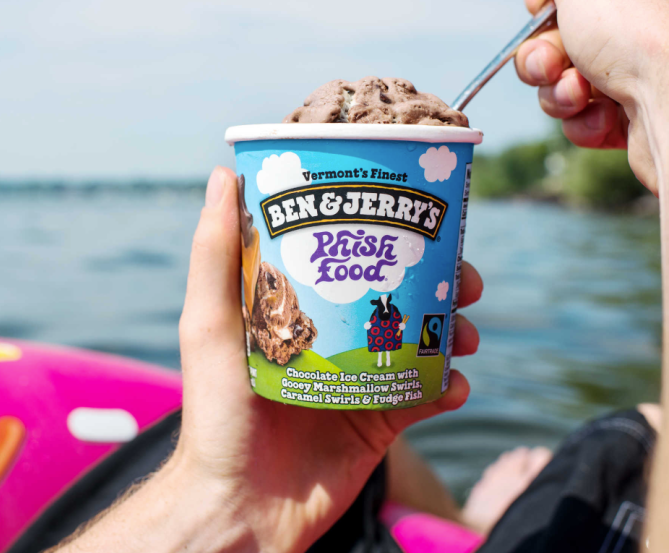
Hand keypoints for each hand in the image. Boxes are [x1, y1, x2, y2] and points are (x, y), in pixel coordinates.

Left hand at [172, 166, 482, 551]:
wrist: (241, 505)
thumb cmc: (216, 412)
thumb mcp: (209, 323)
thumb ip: (214, 254)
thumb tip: (224, 173)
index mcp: (299, 309)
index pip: (349, 256)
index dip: (387, 230)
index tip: (417, 209)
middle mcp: (333, 337)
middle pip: (398, 294)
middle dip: (440, 281)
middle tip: (464, 276)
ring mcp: (360, 378)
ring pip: (423, 340)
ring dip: (456, 330)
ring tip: (469, 331)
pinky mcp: (381, 421)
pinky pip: (428, 396)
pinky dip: (450, 385)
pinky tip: (457, 382)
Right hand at [514, 0, 668, 194]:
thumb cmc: (634, 30)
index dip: (544, 5)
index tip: (539, 10)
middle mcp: (636, 27)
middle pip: (558, 44)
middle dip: (541, 58)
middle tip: (550, 64)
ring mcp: (635, 73)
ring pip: (564, 87)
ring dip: (559, 93)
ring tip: (580, 94)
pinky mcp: (632, 116)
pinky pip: (584, 120)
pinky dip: (583, 121)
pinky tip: (604, 116)